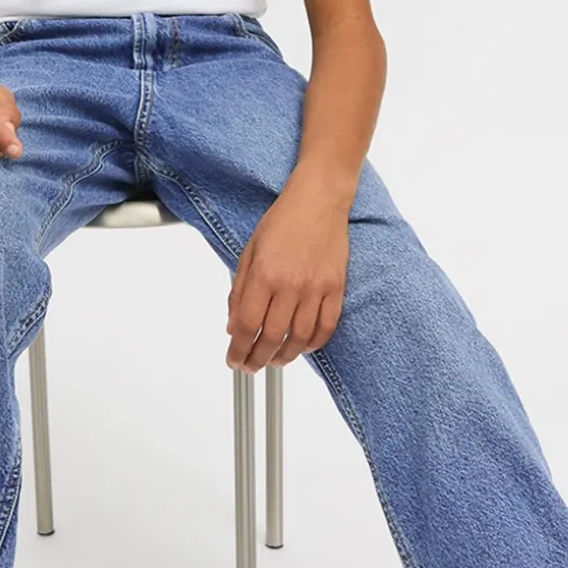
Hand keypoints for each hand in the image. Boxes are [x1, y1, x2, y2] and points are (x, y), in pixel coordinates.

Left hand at [225, 179, 348, 370]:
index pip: (246, 325)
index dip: (237, 349)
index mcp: (264, 274)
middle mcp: (290, 284)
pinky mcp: (335, 287)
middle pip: (271, 338)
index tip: (233, 360)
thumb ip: (239, 291)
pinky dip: (314, 344)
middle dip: (257, 360)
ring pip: (299, 338)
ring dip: (284, 357)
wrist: (318, 200)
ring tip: (274, 361)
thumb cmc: (283, 221)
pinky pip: (326, 326)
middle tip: (250, 367)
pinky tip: (302, 348)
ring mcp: (315, 288)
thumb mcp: (249, 252)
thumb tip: (232, 325)